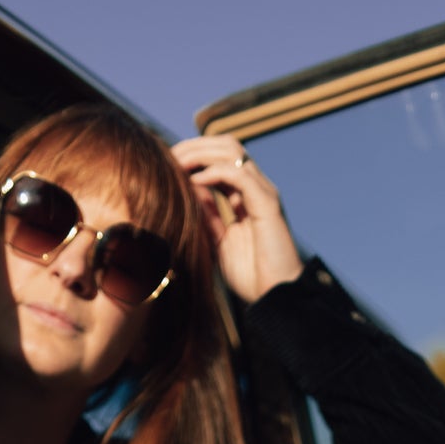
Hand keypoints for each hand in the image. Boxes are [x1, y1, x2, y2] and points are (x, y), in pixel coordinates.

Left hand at [171, 133, 304, 303]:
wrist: (276, 298)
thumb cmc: (252, 276)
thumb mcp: (219, 242)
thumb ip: (208, 216)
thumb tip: (190, 189)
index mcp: (246, 195)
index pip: (219, 158)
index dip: (193, 155)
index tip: (167, 164)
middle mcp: (256, 188)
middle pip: (225, 145)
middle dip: (194, 147)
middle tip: (168, 157)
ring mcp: (264, 192)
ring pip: (232, 151)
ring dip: (201, 153)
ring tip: (178, 164)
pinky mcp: (268, 203)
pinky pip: (240, 175)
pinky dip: (215, 173)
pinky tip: (195, 182)